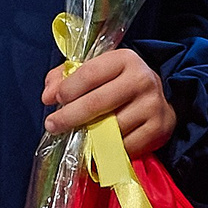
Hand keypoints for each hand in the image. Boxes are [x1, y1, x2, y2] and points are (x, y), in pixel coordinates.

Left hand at [42, 47, 177, 155]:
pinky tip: (101, 144)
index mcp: (125, 59)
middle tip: (52, 125)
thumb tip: (48, 96)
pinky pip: (123, 145)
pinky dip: (108, 148)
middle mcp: (142, 79)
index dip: (66, 89)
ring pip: (108, 127)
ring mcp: (152, 105)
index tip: (54, 100)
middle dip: (68, 117)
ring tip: (79, 134)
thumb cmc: (117, 84)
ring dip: (88, 135)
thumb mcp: (95, 71)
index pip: (88, 74)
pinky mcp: (158, 128)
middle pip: (95, 103)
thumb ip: (65, 77)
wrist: (159, 100)